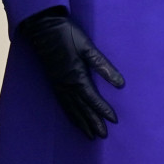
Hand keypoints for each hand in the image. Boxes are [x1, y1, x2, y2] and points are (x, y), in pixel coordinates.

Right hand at [19, 7, 124, 139]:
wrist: (44, 28)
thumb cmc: (68, 35)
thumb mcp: (89, 48)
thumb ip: (103, 66)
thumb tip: (120, 84)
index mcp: (77, 76)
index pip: (93, 99)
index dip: (103, 110)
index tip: (114, 120)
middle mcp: (67, 84)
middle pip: (82, 108)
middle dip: (93, 122)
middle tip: (102, 135)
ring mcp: (58, 84)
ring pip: (71, 109)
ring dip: (81, 122)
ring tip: (89, 135)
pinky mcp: (53, 82)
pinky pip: (62, 103)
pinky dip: (69, 114)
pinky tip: (72, 118)